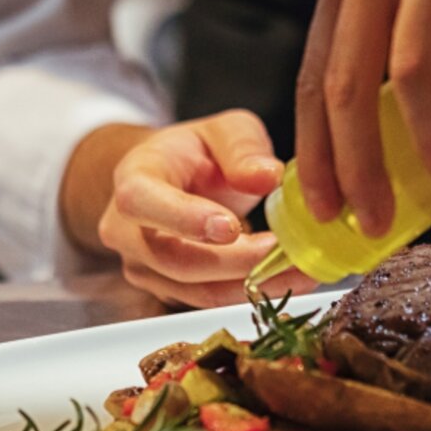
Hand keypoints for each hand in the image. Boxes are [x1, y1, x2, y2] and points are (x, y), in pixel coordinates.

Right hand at [83, 110, 316, 306]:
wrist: (170, 181)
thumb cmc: (194, 152)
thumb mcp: (224, 131)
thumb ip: (243, 148)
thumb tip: (268, 176)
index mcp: (133, 179)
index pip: (142, 202)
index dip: (184, 218)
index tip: (231, 227)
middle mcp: (127, 231)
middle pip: (175, 260)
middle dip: (236, 262)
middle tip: (286, 253)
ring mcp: (145, 267)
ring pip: (197, 290)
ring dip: (254, 285)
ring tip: (303, 270)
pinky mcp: (169, 291)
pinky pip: (211, 299)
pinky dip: (253, 292)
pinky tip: (290, 278)